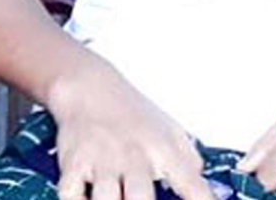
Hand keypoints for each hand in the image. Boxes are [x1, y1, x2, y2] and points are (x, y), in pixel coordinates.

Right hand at [47, 66, 213, 199]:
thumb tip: (203, 185)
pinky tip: (87, 199)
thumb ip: (189, 160)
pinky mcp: (75, 163)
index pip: (190, 183)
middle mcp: (135, 157)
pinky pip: (72, 194)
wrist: (92, 87)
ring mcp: (104, 161)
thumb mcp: (171, 131)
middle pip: (140, 198)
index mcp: (163, 151)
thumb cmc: (132, 112)